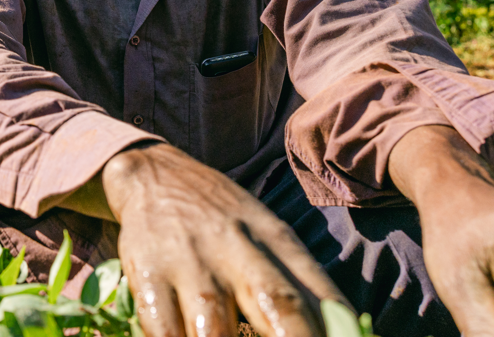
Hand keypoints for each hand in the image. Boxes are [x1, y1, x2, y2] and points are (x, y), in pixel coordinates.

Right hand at [100, 143, 346, 336]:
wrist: (153, 173)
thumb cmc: (221, 216)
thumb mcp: (267, 233)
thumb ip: (301, 281)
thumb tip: (345, 327)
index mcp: (275, 239)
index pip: (318, 293)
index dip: (339, 328)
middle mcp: (237, 249)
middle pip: (278, 305)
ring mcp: (191, 264)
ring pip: (215, 328)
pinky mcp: (148, 276)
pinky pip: (163, 330)